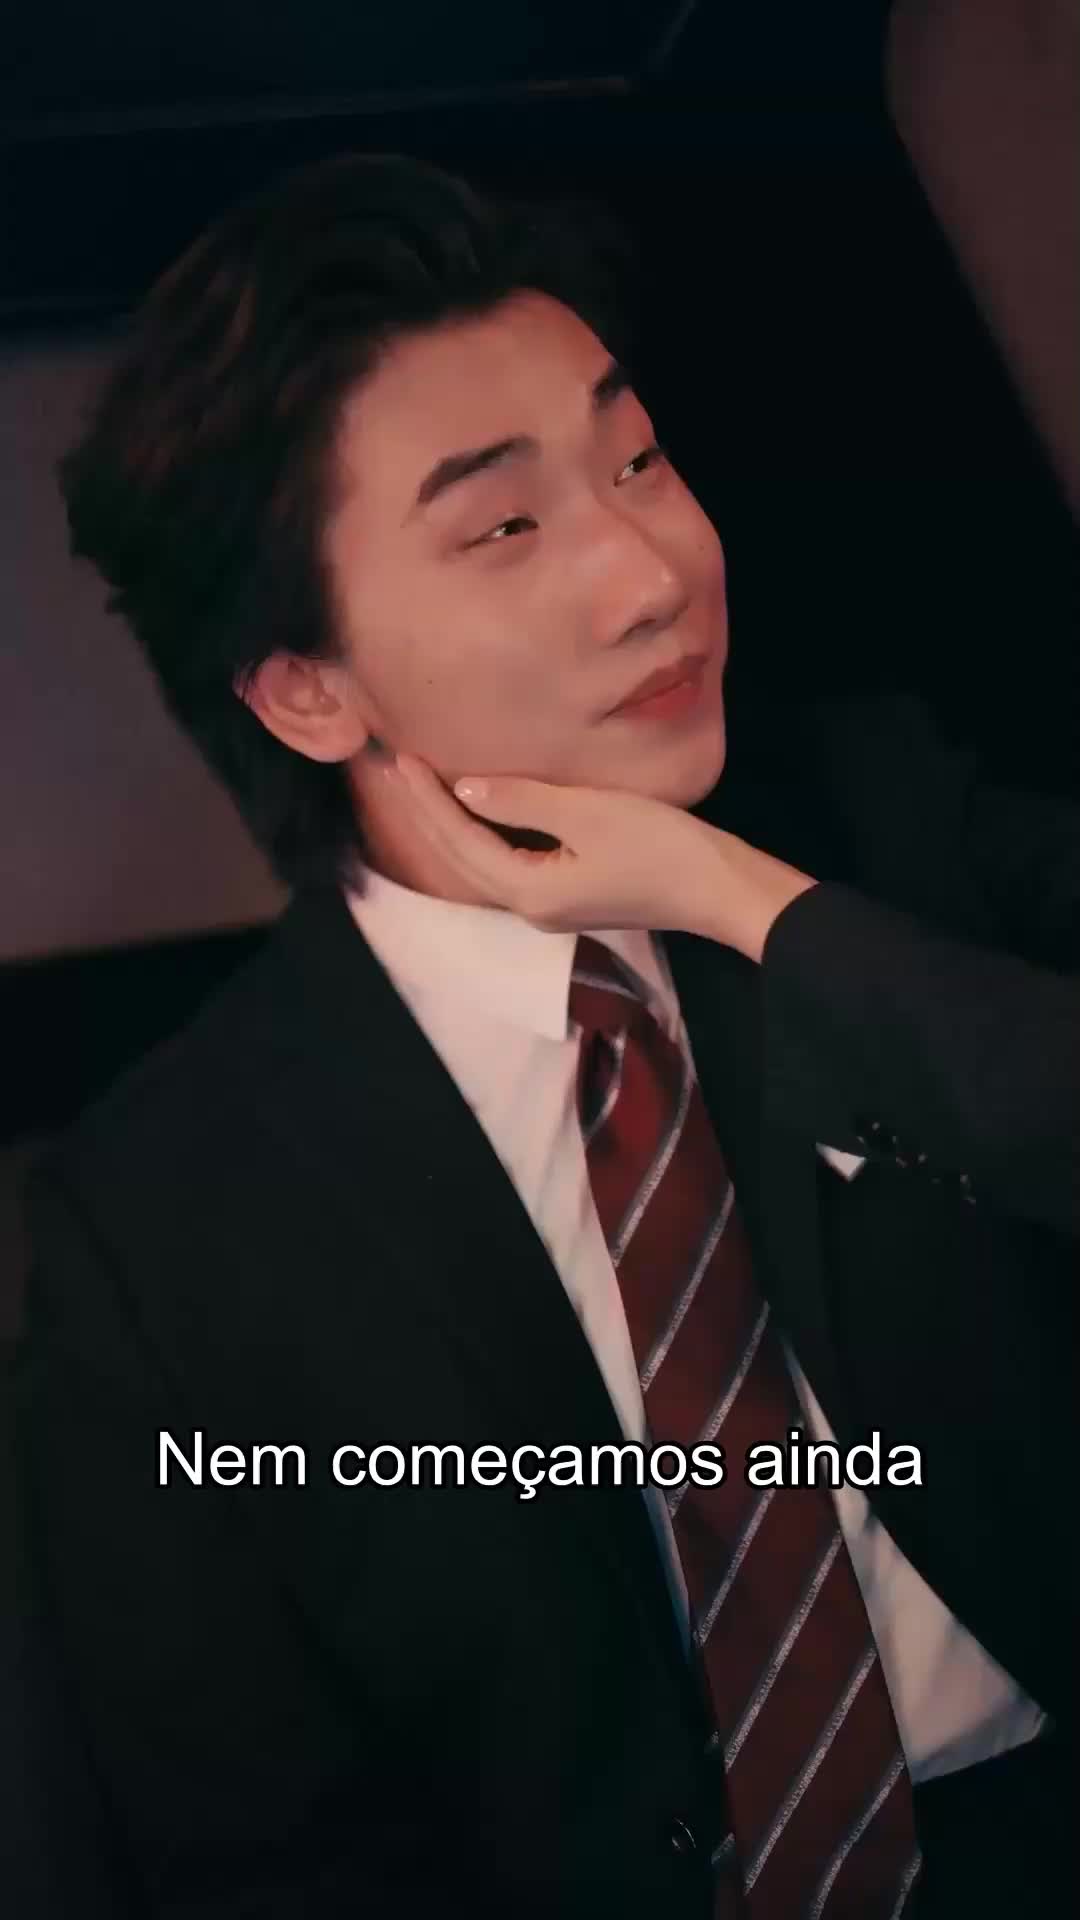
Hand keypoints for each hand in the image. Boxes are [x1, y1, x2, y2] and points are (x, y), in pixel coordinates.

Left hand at [388, 754, 818, 959]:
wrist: (719, 888)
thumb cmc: (661, 846)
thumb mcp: (588, 812)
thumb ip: (522, 799)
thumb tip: (465, 787)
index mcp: (528, 892)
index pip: (460, 840)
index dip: (428, 799)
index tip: (400, 759)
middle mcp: (530, 909)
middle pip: (463, 857)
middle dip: (428, 813)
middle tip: (397, 767)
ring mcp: (551, 907)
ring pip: (483, 862)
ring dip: (453, 824)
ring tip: (424, 785)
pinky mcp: (572, 895)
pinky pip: (509, 863)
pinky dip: (486, 833)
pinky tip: (480, 810)